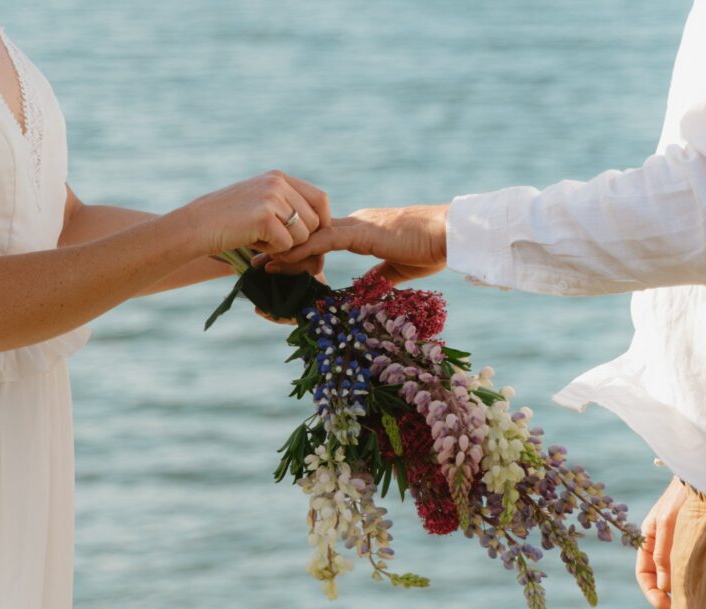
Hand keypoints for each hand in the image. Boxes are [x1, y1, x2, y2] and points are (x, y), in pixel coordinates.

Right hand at [183, 170, 330, 255]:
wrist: (196, 226)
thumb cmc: (227, 221)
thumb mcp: (259, 202)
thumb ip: (286, 205)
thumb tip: (321, 225)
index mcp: (279, 177)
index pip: (320, 198)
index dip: (322, 221)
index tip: (312, 237)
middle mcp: (278, 183)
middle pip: (315, 221)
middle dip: (300, 239)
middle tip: (275, 242)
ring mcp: (271, 198)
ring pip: (302, 235)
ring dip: (284, 245)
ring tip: (259, 238)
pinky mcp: (264, 217)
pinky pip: (286, 245)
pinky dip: (272, 251)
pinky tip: (252, 242)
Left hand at [273, 205, 448, 283]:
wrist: (451, 234)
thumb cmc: (432, 249)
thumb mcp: (400, 267)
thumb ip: (381, 275)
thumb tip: (370, 287)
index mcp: (362, 231)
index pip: (322, 241)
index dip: (298, 251)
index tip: (276, 261)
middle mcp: (354, 224)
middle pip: (309, 236)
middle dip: (281, 248)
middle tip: (254, 260)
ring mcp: (356, 226)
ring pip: (310, 237)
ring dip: (283, 249)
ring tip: (258, 262)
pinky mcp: (361, 232)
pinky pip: (324, 241)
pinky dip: (301, 250)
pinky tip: (282, 258)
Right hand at [635, 476, 687, 608]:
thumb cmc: (683, 494)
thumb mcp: (669, 523)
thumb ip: (664, 553)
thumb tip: (664, 586)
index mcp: (648, 535)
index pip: (643, 571)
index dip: (651, 591)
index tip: (666, 606)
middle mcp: (661, 539)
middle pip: (658, 574)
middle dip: (665, 593)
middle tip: (680, 608)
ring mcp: (678, 538)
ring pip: (674, 569)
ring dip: (679, 585)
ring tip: (692, 598)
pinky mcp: (694, 537)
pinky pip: (688, 562)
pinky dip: (691, 575)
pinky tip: (703, 581)